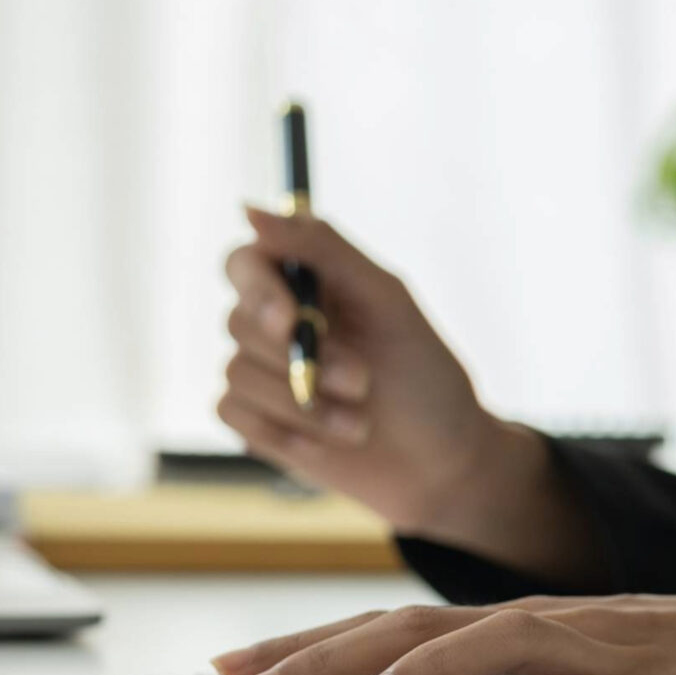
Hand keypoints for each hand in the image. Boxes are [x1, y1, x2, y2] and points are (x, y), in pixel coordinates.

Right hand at [217, 205, 521, 531]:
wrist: (443, 465)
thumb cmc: (425, 376)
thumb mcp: (386, 300)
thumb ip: (322, 248)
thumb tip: (250, 210)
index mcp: (308, 284)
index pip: (245, 263)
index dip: (258, 290)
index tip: (290, 320)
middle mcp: (278, 324)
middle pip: (236, 321)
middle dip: (301, 359)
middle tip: (363, 381)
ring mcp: (263, 374)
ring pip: (236, 373)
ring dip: (304, 404)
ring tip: (361, 422)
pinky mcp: (256, 422)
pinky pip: (232, 413)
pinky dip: (282, 431)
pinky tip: (331, 442)